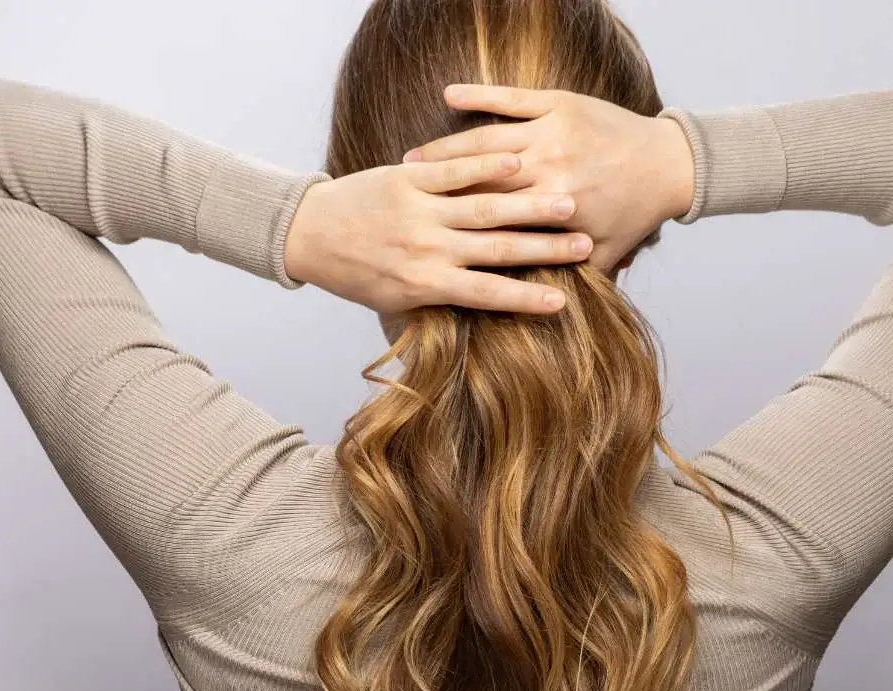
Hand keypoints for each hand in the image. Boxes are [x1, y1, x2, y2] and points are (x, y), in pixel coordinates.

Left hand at [283, 153, 593, 313]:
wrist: (308, 233)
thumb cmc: (355, 275)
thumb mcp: (395, 303)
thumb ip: (437, 306)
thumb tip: (476, 325)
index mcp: (426, 284)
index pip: (487, 294)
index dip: (526, 298)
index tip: (563, 303)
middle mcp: (427, 248)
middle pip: (498, 249)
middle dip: (544, 249)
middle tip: (584, 246)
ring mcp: (419, 210)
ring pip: (484, 207)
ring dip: (528, 206)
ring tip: (566, 203)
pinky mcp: (407, 178)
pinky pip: (453, 172)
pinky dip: (486, 167)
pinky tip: (519, 162)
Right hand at [404, 85, 695, 271]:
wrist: (671, 163)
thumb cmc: (637, 215)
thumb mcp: (607, 256)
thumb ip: (574, 281)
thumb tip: (547, 312)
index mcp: (554, 210)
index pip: (492, 224)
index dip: (453, 231)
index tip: (419, 243)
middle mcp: (547, 171)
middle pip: (479, 184)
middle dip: (436, 193)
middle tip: (396, 202)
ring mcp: (550, 133)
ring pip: (486, 141)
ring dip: (446, 148)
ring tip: (410, 159)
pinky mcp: (557, 102)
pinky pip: (510, 97)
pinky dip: (479, 95)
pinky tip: (449, 94)